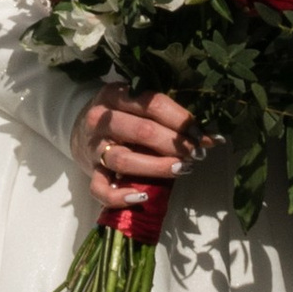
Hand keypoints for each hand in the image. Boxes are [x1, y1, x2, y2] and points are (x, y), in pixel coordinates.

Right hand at [72, 88, 196, 214]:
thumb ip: (168, 117)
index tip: (202, 135)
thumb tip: (211, 138)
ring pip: (125, 160)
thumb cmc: (122, 117)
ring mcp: (94, 147)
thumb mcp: (137, 106)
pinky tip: (142, 196)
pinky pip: (100, 189)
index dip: (181, 120)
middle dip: (175, 144)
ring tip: (182, 168)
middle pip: (142, 131)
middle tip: (197, 153)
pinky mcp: (90, 171)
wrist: (81, 130)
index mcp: (115, 95)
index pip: (153, 105)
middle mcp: (101, 120)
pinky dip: (119, 197)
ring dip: (157, 167)